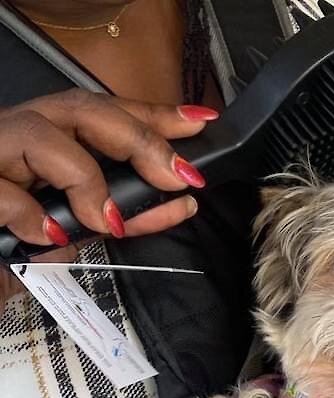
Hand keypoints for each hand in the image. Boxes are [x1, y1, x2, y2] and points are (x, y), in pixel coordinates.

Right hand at [0, 89, 215, 247]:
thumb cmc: (18, 228)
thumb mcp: (82, 221)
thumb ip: (122, 212)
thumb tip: (173, 207)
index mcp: (52, 136)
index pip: (109, 113)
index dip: (156, 116)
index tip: (199, 123)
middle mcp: (22, 133)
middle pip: (83, 110)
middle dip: (140, 141)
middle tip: (178, 177)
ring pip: (40, 136)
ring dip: (87, 182)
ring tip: (107, 221)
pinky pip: (1, 190)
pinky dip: (32, 215)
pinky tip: (52, 235)